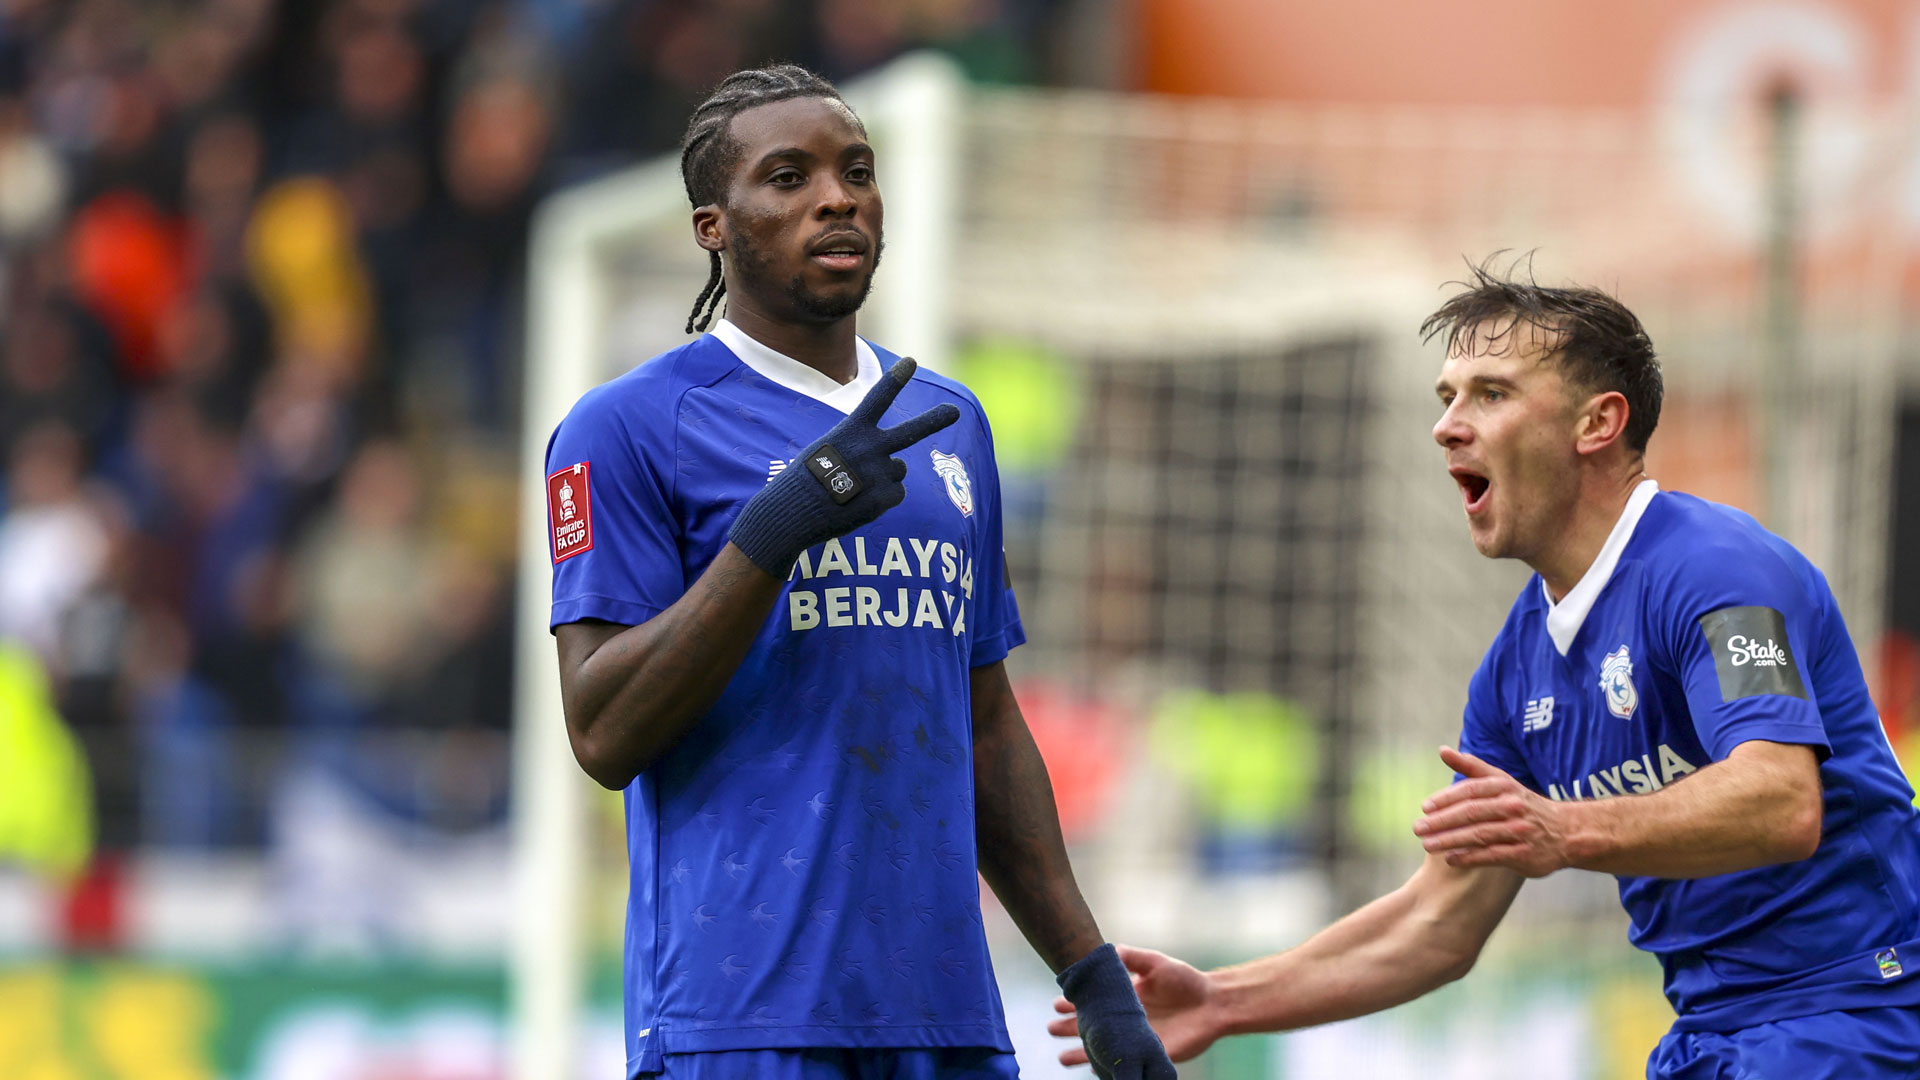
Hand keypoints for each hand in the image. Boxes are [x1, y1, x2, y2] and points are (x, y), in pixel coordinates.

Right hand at [726, 357, 958, 576]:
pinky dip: (883, 499)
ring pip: (898, 469)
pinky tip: (860, 503)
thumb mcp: (827, 450)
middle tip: (954, 411)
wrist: (793, 512)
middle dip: (934, 420)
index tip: (910, 361)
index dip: (895, 379)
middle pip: (910, 431)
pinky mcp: (885, 497)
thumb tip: (899, 466)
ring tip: (856, 488)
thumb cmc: (806, 480)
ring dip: (884, 476)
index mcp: (851, 430)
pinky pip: (896, 493)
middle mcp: (870, 448)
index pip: (877, 399)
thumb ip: (862, 449)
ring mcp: (880, 472)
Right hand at [1049, 945, 1201, 1072]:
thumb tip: (1106, 950)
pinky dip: (1108, 1069)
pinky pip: (1125, 1064)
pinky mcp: (1150, 1055)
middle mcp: (1127, 1020)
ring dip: (1083, 1054)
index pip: (1094, 1002)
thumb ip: (1131, 957)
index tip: (1056, 1003)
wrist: (1214, 1003)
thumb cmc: (1185, 980)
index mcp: (1125, 998)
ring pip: (1104, 1048)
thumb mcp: (1154, 963)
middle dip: (1070, 1028)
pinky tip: (1092, 1070)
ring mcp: (1136, 1039)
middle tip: (1051, 1029)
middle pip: (1093, 1027)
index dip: (1074, 1003)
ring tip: (1062, 1058)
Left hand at [1414, 747, 1570, 876]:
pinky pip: (1491, 856)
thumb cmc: (1523, 804)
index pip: (1470, 790)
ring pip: (1478, 835)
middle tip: (1418, 828)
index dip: (1446, 798)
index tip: (1424, 807)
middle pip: (1471, 813)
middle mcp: (1512, 806)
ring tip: (1427, 844)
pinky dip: (1468, 857)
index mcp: (1504, 786)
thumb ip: (1471, 767)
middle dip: (1442, 821)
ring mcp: (1519, 831)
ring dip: (1450, 840)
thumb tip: (1442, 751)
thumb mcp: (1501, 781)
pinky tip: (1450, 858)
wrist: (1566, 831)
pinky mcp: (1523, 854)